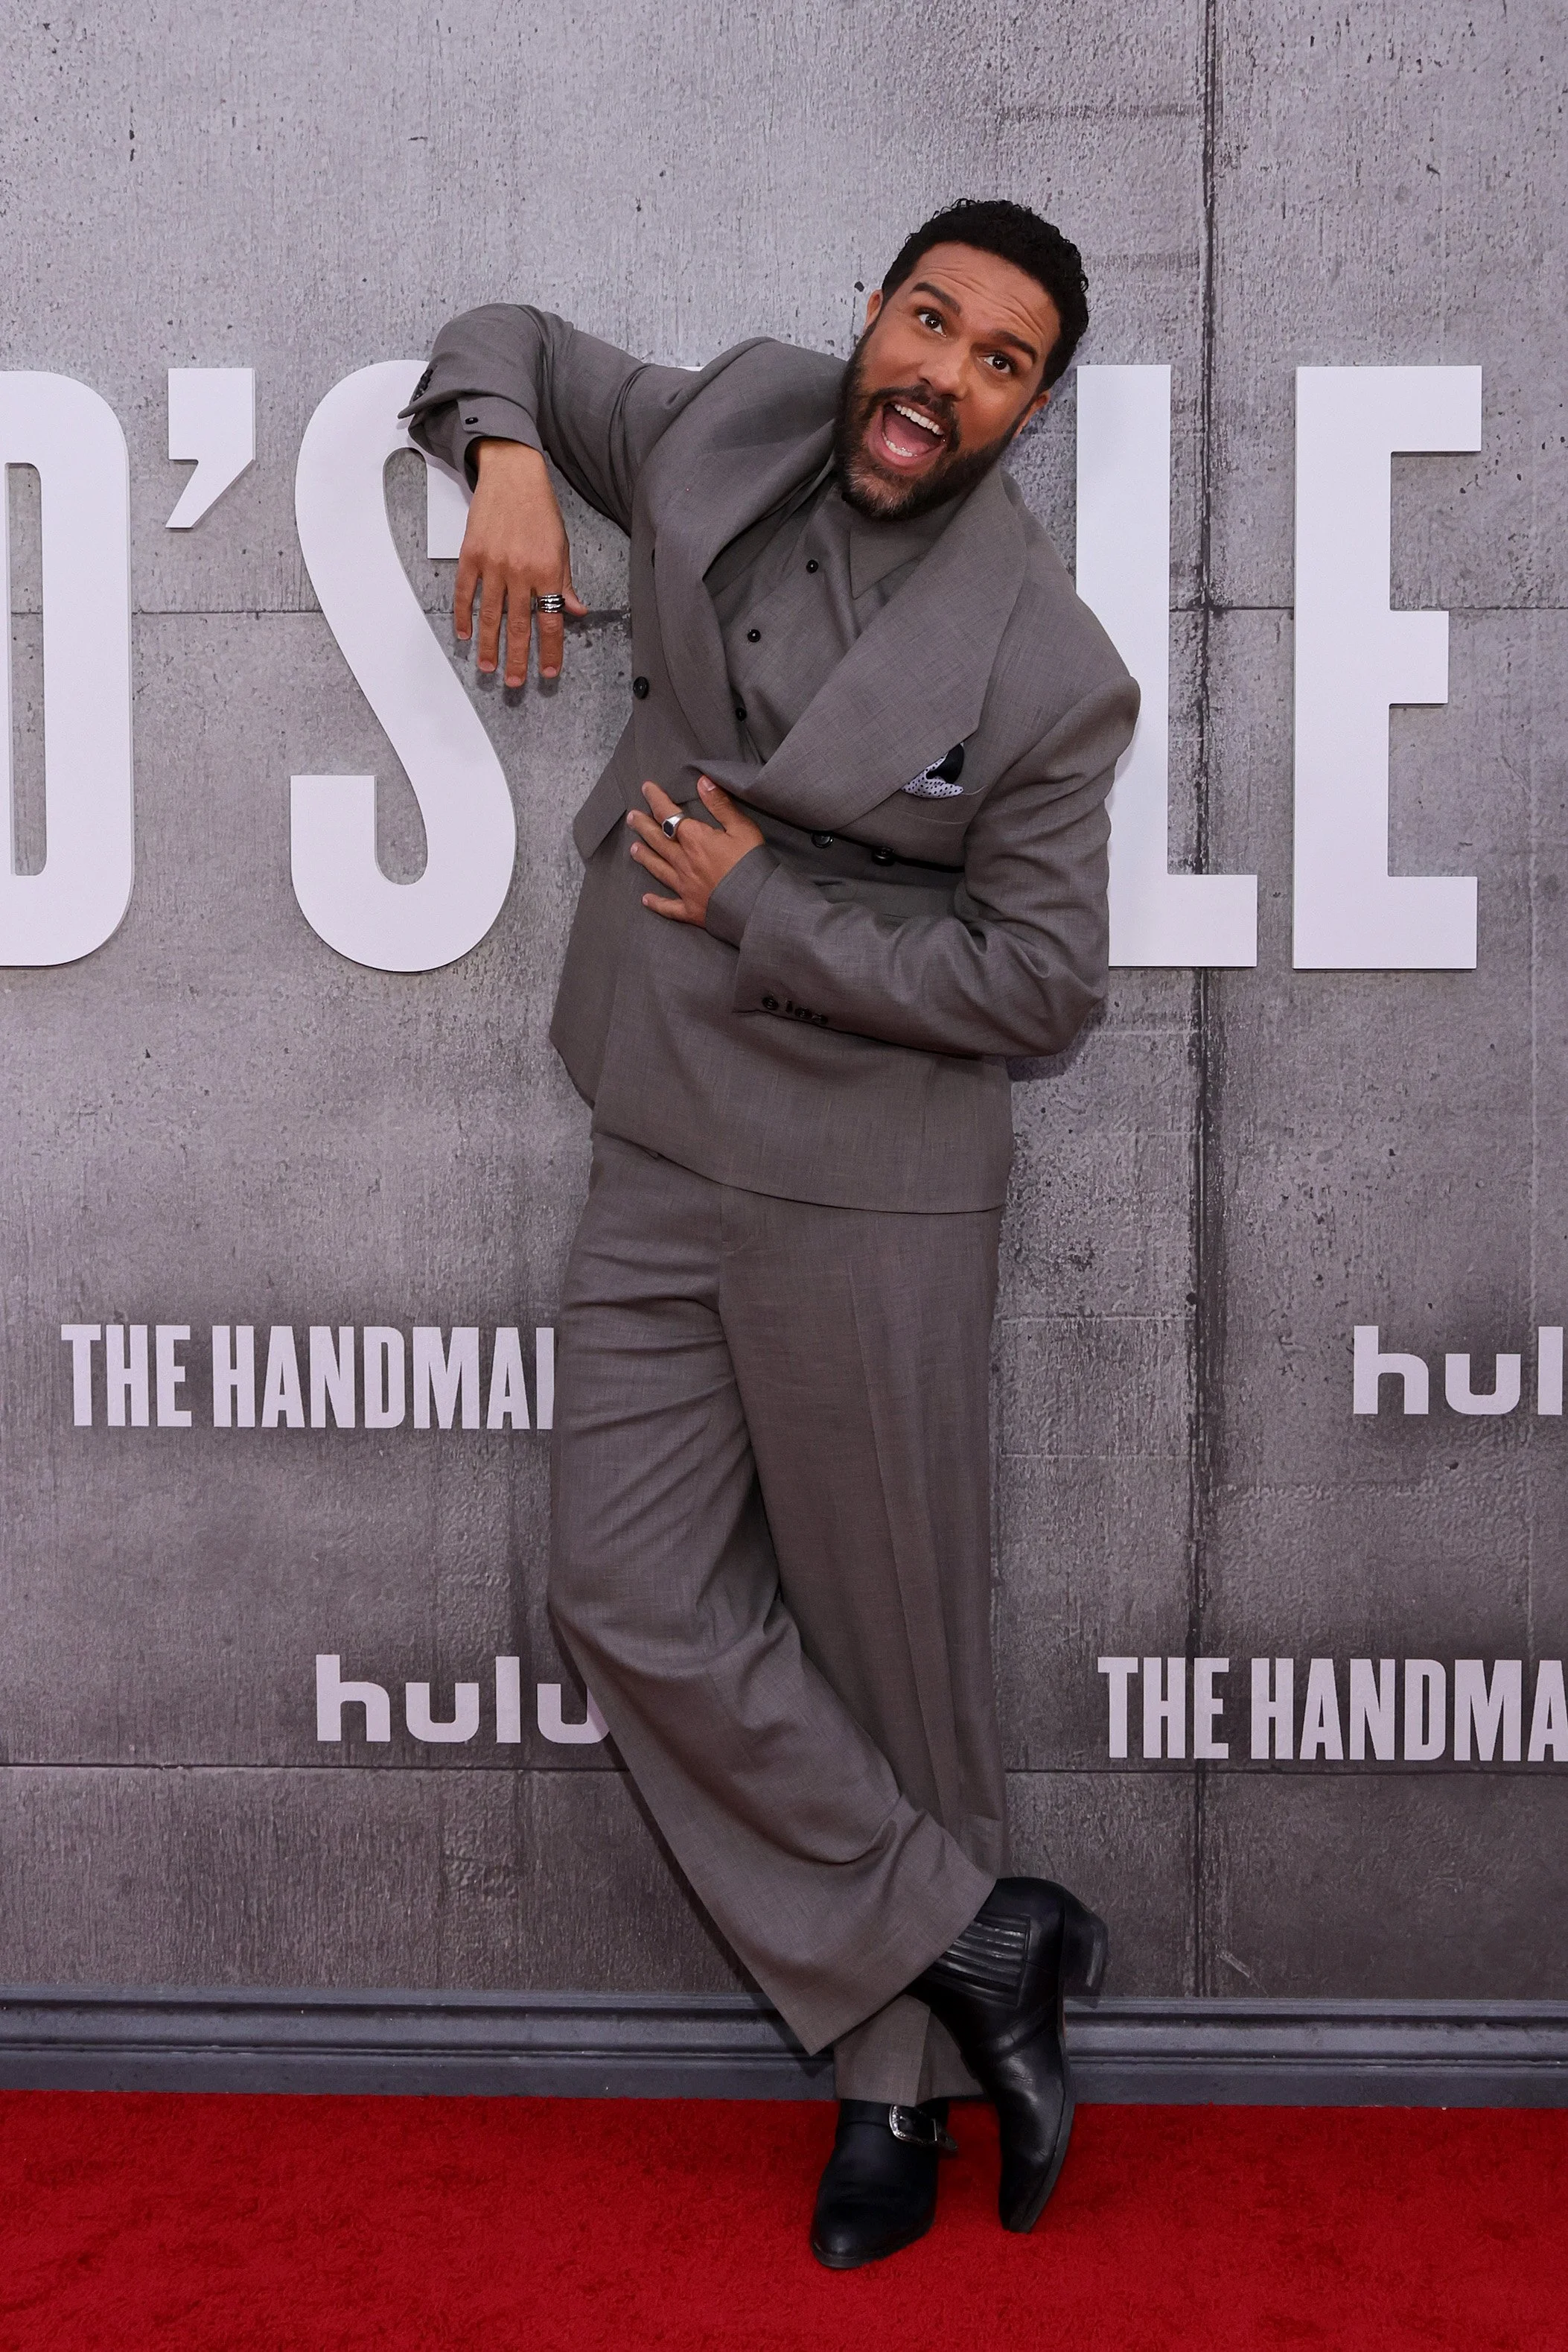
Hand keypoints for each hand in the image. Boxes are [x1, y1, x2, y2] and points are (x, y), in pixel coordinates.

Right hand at [455, 440, 587, 684]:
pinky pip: (465, 592)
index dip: (550, 651)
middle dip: (516, 659)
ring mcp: (493, 564)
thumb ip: (565, 582)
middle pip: (518, 626)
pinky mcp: (471, 555)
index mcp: (547, 571)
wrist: (512, 475)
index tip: (548, 672)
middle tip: (514, 683)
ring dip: (489, 646)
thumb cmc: (540, 511)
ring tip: (488, 668)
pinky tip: (464, 635)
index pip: (550, 622)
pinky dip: (463, 615)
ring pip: (490, 615)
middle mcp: (520, 571)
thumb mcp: (562, 546)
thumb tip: (575, 612)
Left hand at [627, 779, 764, 925]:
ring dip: (645, 858)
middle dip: (643, 826)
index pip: (668, 815)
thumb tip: (702, 781)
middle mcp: (683, 862)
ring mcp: (685, 887)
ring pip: (659, 869)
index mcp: (695, 840)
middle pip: (658, 840)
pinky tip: (646, 899)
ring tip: (633, 849)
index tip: (646, 788)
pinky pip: (669, 906)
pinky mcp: (691, 909)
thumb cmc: (752, 864)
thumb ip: (720, 805)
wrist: (756, 903)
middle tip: (631, 817)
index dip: (656, 800)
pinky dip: (656, 903)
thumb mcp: (742, 828)